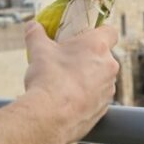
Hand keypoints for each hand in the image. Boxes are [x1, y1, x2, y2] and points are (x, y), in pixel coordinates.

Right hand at [21, 20, 119, 143]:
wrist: (49, 117)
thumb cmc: (48, 78)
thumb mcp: (38, 50)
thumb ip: (36, 34)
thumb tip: (32, 26)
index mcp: (97, 47)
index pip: (111, 31)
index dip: (99, 31)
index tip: (85, 35)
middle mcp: (109, 67)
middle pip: (103, 56)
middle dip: (87, 57)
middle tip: (67, 60)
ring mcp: (108, 90)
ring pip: (101, 78)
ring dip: (87, 78)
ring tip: (64, 83)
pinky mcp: (104, 109)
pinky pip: (97, 98)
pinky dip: (86, 97)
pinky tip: (67, 100)